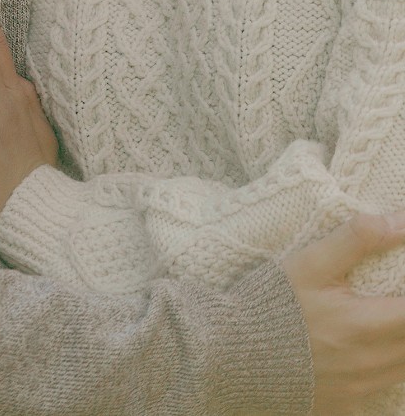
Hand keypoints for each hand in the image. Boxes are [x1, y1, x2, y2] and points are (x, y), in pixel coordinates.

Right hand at [282, 212, 404, 413]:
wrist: (234, 353)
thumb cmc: (273, 303)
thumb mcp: (311, 264)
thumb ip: (357, 239)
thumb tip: (399, 223)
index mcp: (363, 325)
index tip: (402, 283)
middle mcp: (368, 362)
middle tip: (391, 298)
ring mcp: (359, 387)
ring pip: (404, 367)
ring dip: (401, 341)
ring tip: (386, 317)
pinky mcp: (347, 402)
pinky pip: (385, 385)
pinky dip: (390, 365)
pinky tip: (372, 346)